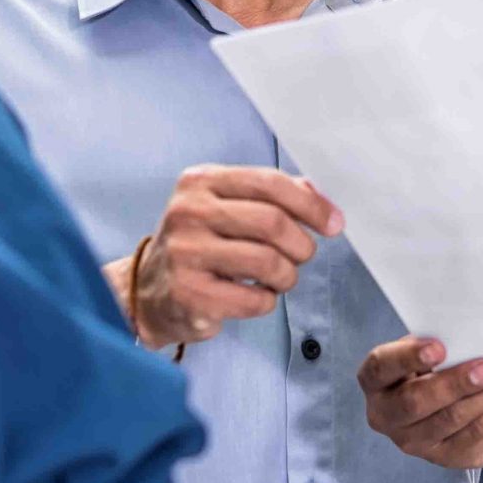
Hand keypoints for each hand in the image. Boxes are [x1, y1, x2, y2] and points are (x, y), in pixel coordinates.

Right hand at [126, 166, 341, 347]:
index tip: (333, 222)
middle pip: (272, 223)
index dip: (311, 204)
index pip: (269, 183)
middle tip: (302, 256)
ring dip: (287, 276)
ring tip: (278, 279)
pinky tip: (253, 296)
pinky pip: (254, 300)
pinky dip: (267, 301)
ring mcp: (185, 253)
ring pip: (268, 262)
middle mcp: (188, 212)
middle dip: (301, 245)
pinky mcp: (189, 293)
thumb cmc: (199, 245)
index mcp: (200, 181)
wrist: (150, 291)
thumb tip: (319, 194)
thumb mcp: (226, 206)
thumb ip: (270, 195)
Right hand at [357, 338, 482, 468]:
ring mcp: (416, 442)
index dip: (407, 358)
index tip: (438, 347)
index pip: (381, 368)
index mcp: (376, 382)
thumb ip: (441, 344)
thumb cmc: (440, 366)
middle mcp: (387, 417)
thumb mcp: (432, 350)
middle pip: (416, 402)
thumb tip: (474, 336)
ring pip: (452, 420)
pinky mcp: (448, 459)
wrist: (462, 401)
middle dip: (455, 383)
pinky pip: (477, 434)